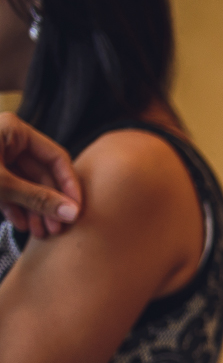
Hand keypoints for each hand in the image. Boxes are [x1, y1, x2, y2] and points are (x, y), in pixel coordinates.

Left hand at [0, 113, 81, 237]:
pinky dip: (16, 206)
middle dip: (49, 204)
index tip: (75, 210)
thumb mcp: (0, 184)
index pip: (56, 158)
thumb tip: (71, 213)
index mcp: (14, 130)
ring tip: (39, 232)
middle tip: (57, 228)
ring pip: (26, 184)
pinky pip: (9, 188)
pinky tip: (21, 224)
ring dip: (34, 210)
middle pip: (42, 174)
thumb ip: (37, 198)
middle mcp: (8, 140)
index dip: (69, 186)